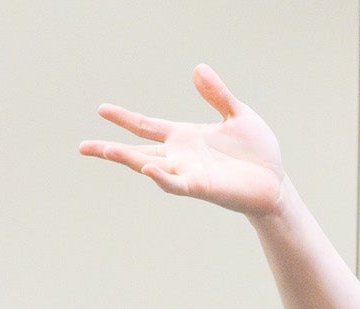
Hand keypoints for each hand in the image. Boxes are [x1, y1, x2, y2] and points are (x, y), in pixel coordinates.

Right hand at [79, 64, 286, 216]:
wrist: (276, 183)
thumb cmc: (257, 152)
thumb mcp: (237, 115)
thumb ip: (217, 95)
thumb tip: (198, 69)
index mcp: (185, 137)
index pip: (147, 126)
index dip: (124, 118)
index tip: (102, 109)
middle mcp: (181, 156)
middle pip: (138, 150)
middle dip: (111, 149)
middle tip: (83, 147)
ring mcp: (189, 173)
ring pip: (151, 166)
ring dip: (129, 159)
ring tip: (106, 150)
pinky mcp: (202, 188)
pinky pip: (177, 184)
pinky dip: (162, 177)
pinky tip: (148, 168)